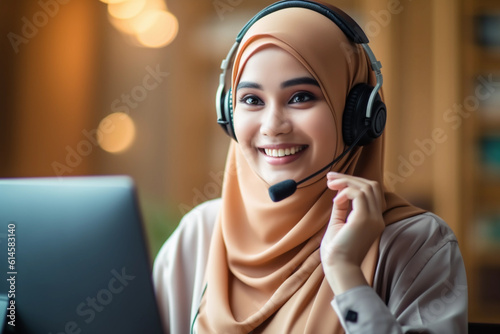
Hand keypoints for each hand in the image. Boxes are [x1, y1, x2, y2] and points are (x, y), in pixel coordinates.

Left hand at [320, 172, 384, 293]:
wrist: (338, 269)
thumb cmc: (336, 253)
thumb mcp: (338, 225)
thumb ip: (341, 209)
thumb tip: (338, 194)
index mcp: (374, 220)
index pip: (371, 193)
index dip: (354, 183)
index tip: (334, 181)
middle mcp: (377, 218)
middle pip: (372, 185)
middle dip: (350, 178)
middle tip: (330, 177)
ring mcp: (373, 218)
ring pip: (367, 186)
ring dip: (346, 181)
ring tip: (330, 184)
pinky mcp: (364, 219)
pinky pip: (358, 194)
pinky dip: (345, 191)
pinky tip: (335, 200)